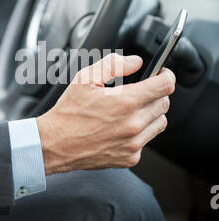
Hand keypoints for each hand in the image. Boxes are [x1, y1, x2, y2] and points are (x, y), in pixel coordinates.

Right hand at [37, 53, 175, 174]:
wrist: (55, 144)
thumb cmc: (69, 112)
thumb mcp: (86, 78)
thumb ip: (114, 64)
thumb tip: (136, 62)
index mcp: (126, 102)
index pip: (165, 85)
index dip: (166, 75)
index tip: (162, 73)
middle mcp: (133, 124)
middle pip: (164, 103)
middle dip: (156, 94)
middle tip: (140, 91)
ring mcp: (133, 143)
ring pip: (159, 123)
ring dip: (151, 113)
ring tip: (131, 110)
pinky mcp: (130, 158)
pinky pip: (147, 140)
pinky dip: (140, 132)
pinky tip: (122, 128)